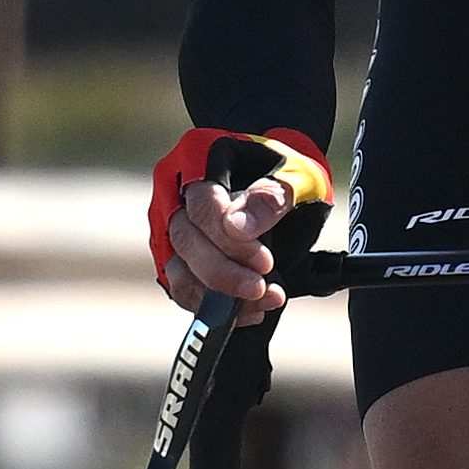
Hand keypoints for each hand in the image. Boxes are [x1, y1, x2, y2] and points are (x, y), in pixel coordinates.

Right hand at [148, 126, 326, 311]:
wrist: (287, 182)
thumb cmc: (290, 172)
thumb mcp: (297, 174)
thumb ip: (271, 196)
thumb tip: (238, 228)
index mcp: (198, 156)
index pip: (201, 203)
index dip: (227, 238)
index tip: (264, 261)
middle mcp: (175, 191)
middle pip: (184, 239)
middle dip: (222, 272)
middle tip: (260, 287)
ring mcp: (171, 226)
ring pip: (178, 269)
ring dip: (217, 294)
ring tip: (262, 301)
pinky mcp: (177, 258)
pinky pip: (183, 289)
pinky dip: (212, 306)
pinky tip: (250, 312)